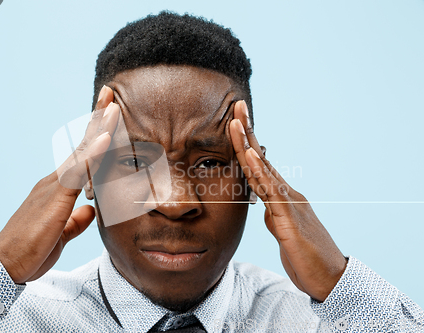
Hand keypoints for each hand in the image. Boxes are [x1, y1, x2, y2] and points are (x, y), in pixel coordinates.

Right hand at [0, 86, 119, 283]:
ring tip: (113, 106)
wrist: (7, 264)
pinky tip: (105, 139)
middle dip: (97, 119)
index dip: (96, 136)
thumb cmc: (32, 248)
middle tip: (110, 94)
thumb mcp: (63, 233)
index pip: (82, 156)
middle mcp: (56, 180)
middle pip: (82, 145)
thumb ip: (77, 220)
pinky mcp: (54, 198)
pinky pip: (76, 173)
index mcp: (59, 188)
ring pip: (81, 152)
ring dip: (99, 129)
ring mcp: (54, 186)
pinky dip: (92, 155)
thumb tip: (92, 209)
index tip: (109, 115)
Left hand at [229, 100, 346, 301]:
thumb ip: (274, 215)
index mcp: (281, 197)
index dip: (247, 144)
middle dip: (248, 131)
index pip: (260, 165)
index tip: (236, 122)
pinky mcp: (289, 217)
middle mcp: (286, 193)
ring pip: (263, 169)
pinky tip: (249, 155)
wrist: (328, 278)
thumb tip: (265, 206)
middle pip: (261, 158)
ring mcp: (288, 203)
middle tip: (237, 106)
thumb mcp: (283, 232)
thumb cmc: (306, 256)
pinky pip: (271, 191)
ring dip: (248, 144)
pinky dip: (258, 171)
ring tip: (237, 121)